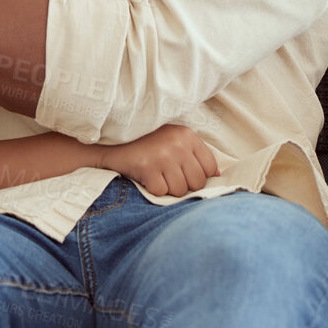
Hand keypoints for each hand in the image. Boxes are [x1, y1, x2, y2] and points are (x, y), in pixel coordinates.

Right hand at [98, 125, 220, 198]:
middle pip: (197, 183)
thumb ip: (194, 156)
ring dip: (168, 189)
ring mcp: (163, 155)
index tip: (184, 174)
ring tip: (156, 175)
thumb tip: (216, 176)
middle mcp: (178, 143)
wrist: (110, 142)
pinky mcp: (147, 167)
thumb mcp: (174, 141)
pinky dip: (153, 190)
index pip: (210, 169)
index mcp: (187, 135)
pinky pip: (161, 192)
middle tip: (167, 176)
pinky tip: (145, 178)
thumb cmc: (146, 145)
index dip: (198, 177)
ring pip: (180, 190)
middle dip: (183, 185)